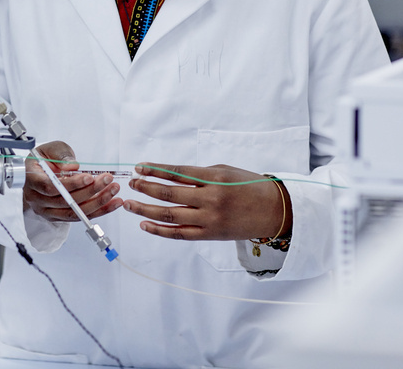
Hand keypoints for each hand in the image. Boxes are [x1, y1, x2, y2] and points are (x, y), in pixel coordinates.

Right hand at [22, 141, 122, 222]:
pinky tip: (113, 203)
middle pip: (65, 201)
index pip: (50, 187)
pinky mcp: (60, 217)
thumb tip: (72, 166)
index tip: (89, 177)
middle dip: (90, 191)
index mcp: (31, 180)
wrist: (42, 170)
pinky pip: (81, 216)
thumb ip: (60, 155)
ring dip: (98, 202)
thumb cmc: (45, 158)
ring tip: (113, 191)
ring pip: (75, 212)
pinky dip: (99, 210)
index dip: (70, 184)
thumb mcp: (51, 148)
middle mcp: (37, 199)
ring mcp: (48, 211)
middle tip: (107, 180)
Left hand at [122, 162, 291, 240]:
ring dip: (146, 209)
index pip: (177, 173)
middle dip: (146, 187)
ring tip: (129, 203)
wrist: (273, 210)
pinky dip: (160, 230)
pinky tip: (144, 224)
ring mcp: (209, 219)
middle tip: (131, 183)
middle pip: (169, 194)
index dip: (155, 169)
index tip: (139, 167)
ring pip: (170, 215)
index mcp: (214, 178)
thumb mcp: (225, 171)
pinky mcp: (210, 234)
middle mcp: (211, 199)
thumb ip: (199, 174)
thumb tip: (169, 176)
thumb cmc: (248, 185)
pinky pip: (179, 234)